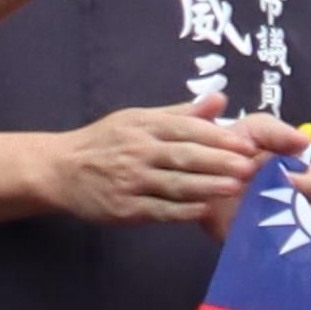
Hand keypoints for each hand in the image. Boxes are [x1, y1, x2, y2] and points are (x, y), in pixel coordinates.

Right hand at [36, 97, 298, 226]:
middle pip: (184, 156)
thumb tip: (220, 98)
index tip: (246, 145)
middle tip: (249, 167)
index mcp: (144, 127)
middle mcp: (137, 151)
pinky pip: (158, 209)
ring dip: (205, 186)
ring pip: (173, 183)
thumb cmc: (108, 142)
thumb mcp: (140, 120)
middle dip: (218, 161)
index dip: (217, 137)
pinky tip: (203, 210)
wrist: (60, 169)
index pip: (186, 129)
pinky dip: (181, 210)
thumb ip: (182, 114)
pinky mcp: (124, 206)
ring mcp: (129, 179)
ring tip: (234, 188)